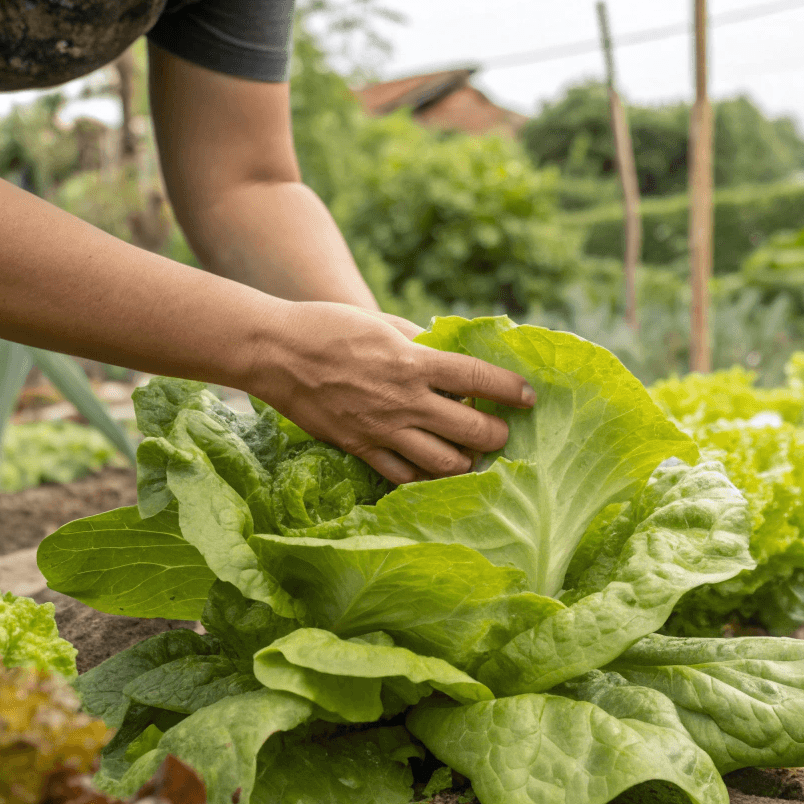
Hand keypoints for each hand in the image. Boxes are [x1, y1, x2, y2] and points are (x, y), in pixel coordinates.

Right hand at [247, 302, 534, 482]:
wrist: (275, 353)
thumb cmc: (328, 327)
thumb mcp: (381, 323)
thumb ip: (418, 342)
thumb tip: (448, 352)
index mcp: (413, 361)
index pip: (476, 378)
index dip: (509, 390)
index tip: (528, 396)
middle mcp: (404, 400)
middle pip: (470, 429)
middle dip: (496, 435)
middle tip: (502, 432)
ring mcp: (383, 429)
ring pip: (443, 463)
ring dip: (467, 463)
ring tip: (473, 457)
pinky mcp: (360, 448)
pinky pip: (403, 476)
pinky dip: (425, 479)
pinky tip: (435, 474)